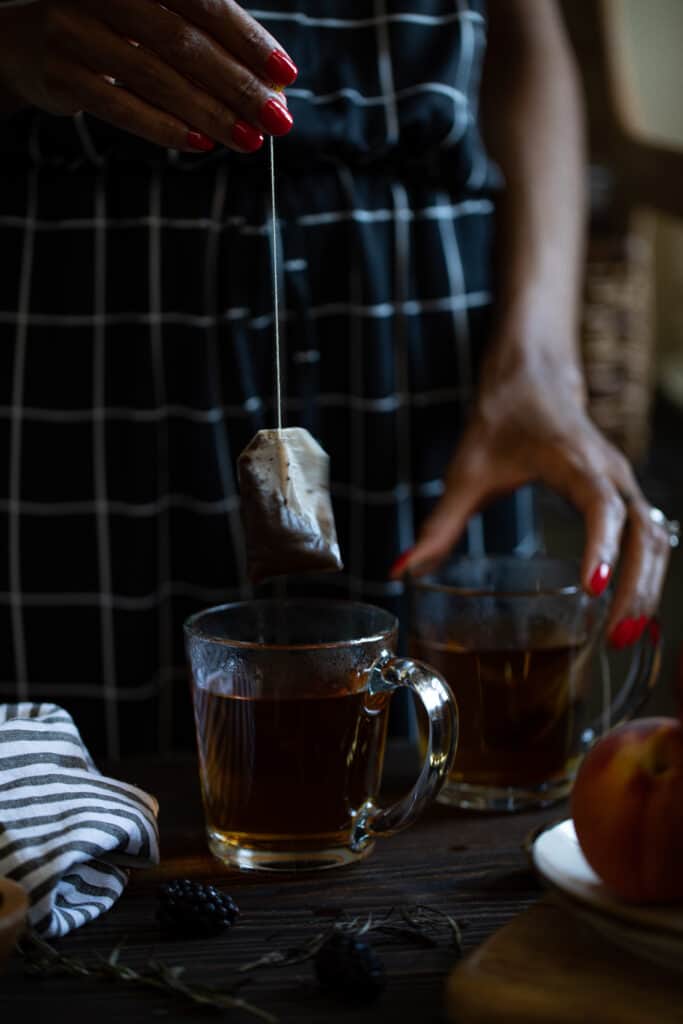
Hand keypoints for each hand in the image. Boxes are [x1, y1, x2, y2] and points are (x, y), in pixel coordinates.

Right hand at [0, 0, 296, 152]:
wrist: (26, 44)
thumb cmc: (111, 31)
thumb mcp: (153, 18)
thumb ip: (205, 43)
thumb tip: (270, 92)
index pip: (203, 2)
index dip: (247, 40)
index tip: (285, 75)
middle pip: (185, 43)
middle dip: (238, 85)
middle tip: (277, 120)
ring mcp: (77, 29)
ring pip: (157, 78)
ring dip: (211, 114)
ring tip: (249, 140)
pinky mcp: (62, 73)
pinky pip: (122, 106)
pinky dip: (166, 128)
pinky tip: (203, 143)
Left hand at [392, 343, 672, 646]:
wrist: (534, 376)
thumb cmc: (502, 420)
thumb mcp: (466, 472)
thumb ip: (439, 525)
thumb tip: (401, 570)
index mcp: (573, 460)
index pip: (601, 505)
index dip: (600, 545)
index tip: (593, 587)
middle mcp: (610, 473)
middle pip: (643, 532)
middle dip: (635, 587)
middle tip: (615, 639)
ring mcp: (624, 484)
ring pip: (656, 538)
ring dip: (647, 588)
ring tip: (625, 638)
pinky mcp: (626, 496)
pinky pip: (652, 538)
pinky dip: (648, 575)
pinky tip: (631, 613)